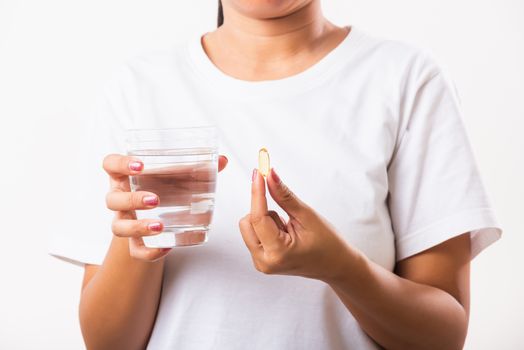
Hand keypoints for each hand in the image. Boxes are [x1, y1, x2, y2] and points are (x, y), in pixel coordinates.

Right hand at [103, 154, 228, 260]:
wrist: (159, 212)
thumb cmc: (165, 185)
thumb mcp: (177, 175)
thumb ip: (197, 166)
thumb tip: (223, 160)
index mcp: (125, 175)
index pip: (110, 164)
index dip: (120, 163)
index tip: (140, 165)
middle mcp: (120, 197)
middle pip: (112, 199)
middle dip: (132, 200)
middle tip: (155, 199)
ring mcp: (124, 220)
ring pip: (118, 227)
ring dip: (137, 227)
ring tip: (160, 226)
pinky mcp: (134, 241)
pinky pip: (135, 251)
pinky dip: (149, 252)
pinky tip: (166, 249)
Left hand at [238, 168, 351, 281]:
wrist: (335, 265)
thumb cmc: (327, 244)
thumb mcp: (306, 216)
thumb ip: (284, 196)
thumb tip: (270, 176)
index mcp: (277, 252)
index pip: (258, 217)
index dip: (257, 192)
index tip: (258, 173)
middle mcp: (264, 261)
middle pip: (247, 222)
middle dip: (263, 210)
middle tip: (286, 213)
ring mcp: (261, 263)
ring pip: (249, 226)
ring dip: (266, 220)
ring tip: (289, 229)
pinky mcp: (261, 260)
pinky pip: (254, 233)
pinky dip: (267, 227)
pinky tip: (285, 234)